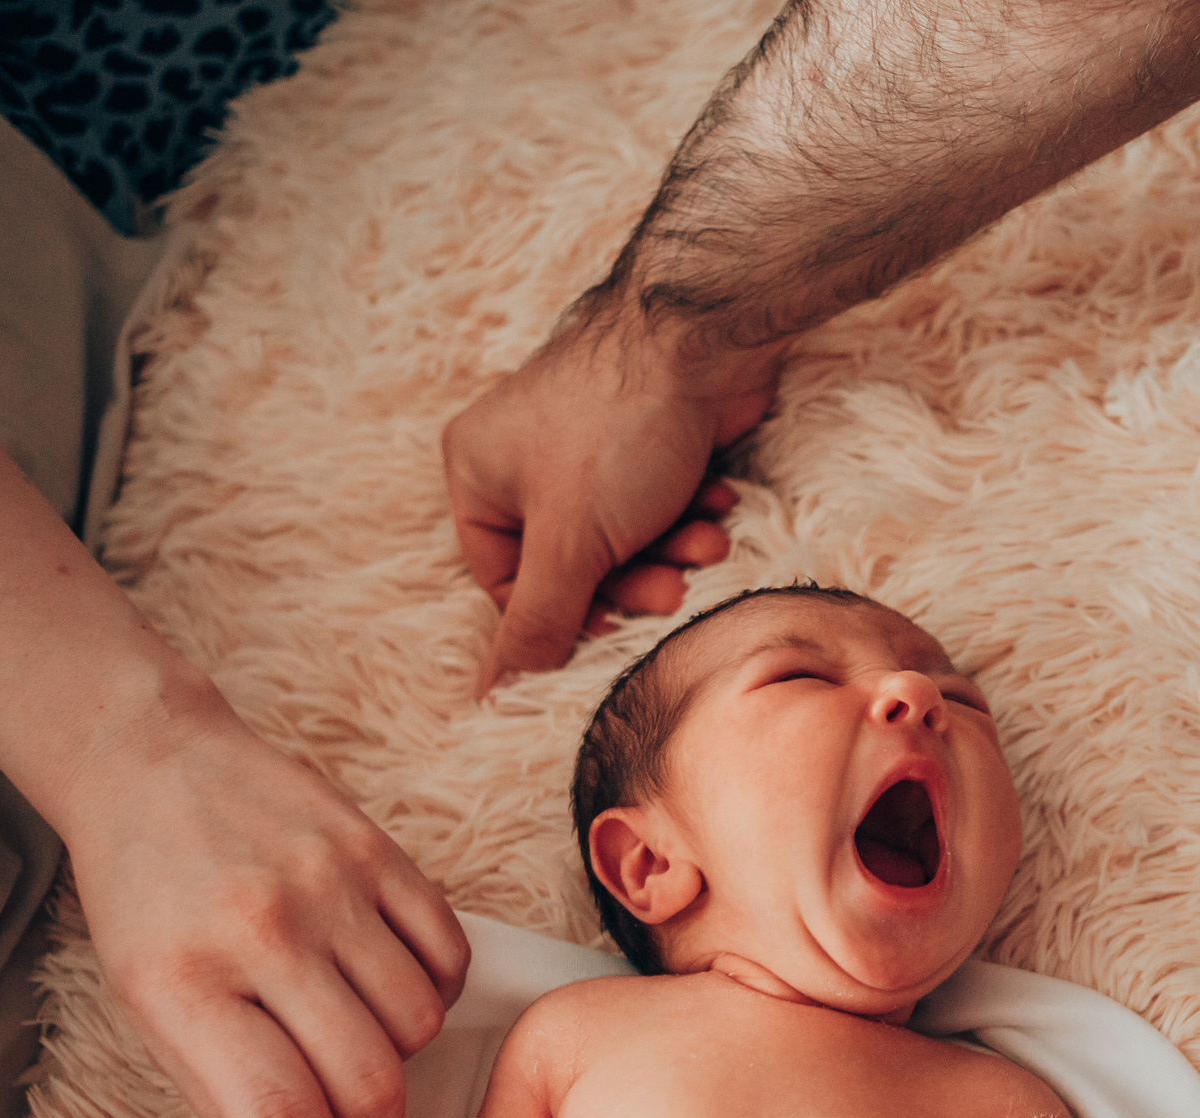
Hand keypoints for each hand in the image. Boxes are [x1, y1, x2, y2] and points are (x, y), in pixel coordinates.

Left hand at [67, 706, 468, 1117]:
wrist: (153, 767)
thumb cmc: (151, 909)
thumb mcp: (156, 1017)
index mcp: (184, 986)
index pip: (279, 1116)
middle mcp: (261, 932)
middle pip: (366, 1080)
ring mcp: (327, 885)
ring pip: (419, 1024)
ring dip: (400, 1061)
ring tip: (355, 1042)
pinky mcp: (378, 849)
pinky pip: (448, 955)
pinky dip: (436, 992)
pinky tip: (389, 987)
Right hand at [441, 311, 777, 691]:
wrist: (705, 339)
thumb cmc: (618, 429)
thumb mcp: (571, 543)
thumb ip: (537, 623)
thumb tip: (493, 696)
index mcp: (479, 474)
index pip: (506, 582)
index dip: (565, 612)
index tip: (614, 627)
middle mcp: (524, 457)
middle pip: (574, 564)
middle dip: (633, 579)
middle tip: (676, 586)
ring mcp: (587, 446)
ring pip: (625, 538)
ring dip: (671, 549)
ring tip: (708, 539)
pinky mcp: (645, 438)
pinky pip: (660, 503)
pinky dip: (691, 513)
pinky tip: (720, 502)